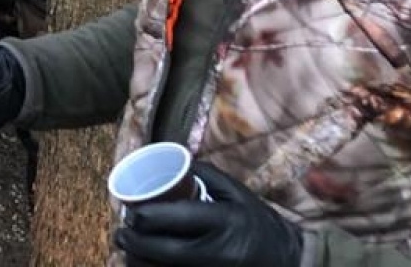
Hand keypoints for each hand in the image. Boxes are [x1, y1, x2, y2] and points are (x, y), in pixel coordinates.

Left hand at [115, 161, 302, 266]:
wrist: (289, 262)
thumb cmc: (257, 222)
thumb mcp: (237, 192)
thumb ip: (204, 173)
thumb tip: (168, 155)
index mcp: (222, 221)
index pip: (171, 219)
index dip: (142, 217)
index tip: (130, 210)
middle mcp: (216, 253)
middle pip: (161, 250)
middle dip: (133, 240)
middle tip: (121, 231)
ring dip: (138, 261)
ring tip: (127, 249)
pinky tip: (143, 265)